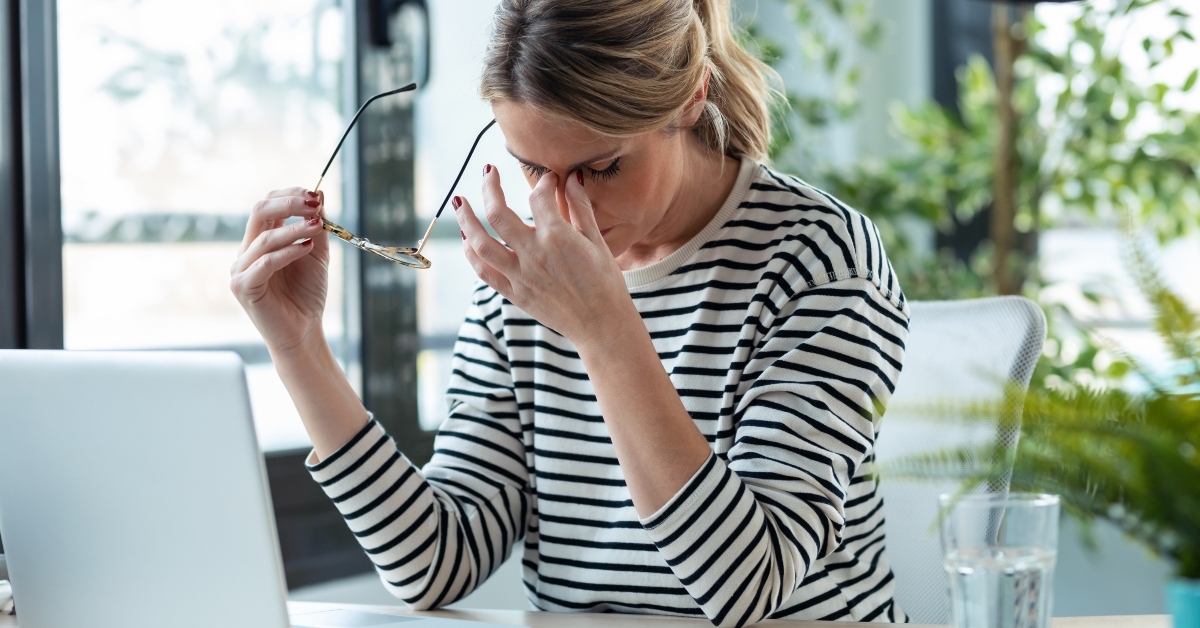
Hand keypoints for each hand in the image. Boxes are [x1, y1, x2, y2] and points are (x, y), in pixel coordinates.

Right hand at [230, 187, 329, 355]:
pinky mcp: (244, 287)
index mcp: (260, 240)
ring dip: (295, 228)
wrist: (303, 331)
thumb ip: (316, 225)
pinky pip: (265, 262)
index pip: (267, 205)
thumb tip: (320, 193)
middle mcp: (246, 251)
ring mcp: (241, 269)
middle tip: (314, 203)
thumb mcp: (316, 253)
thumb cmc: (307, 294)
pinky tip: (308, 247)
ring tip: (318, 226)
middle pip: (259, 211)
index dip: (289, 195)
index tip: (315, 194)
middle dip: (288, 203)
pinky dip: (288, 252)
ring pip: (264, 237)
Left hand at [455, 167, 634, 349]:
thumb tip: (573, 177)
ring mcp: (520, 275)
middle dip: (489, 186)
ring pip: (480, 243)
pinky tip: (467, 241)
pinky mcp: (515, 294)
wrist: (601, 325)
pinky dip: (472, 255)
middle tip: (488, 172)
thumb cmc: (606, 283)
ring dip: (466, 220)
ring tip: (460, 202)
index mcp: (557, 237)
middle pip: (497, 212)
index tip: (548, 180)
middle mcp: (533, 254)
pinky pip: (484, 272)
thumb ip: (581, 207)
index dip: (543, 182)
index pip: (538, 197)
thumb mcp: (597, 241)